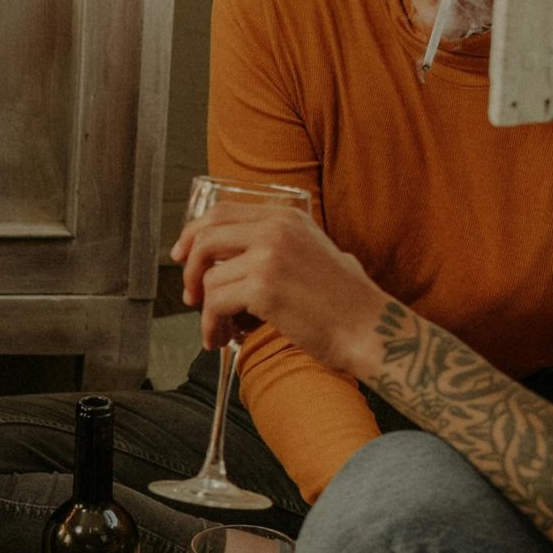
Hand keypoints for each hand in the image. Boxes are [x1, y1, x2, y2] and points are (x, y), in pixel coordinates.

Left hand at [173, 203, 386, 372]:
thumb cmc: (345, 302)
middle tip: (191, 296)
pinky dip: (211, 326)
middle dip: (190, 270)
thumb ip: (279, 245)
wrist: (371, 329)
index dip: (193, 235)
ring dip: (207, 310)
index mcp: (286, 217)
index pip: (221, 213)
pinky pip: (215, 305)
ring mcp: (269, 256)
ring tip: (220, 329)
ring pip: (209, 280)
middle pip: (205, 238)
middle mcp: (276, 229)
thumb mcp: (316, 252)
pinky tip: (222, 339)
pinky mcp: (264, 288)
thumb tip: (231, 257)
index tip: (181, 256)